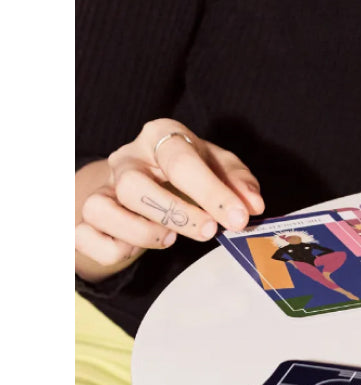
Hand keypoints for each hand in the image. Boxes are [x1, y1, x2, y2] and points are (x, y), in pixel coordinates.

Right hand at [75, 119, 263, 273]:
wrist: (143, 180)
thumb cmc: (185, 172)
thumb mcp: (216, 165)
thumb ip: (237, 182)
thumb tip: (252, 206)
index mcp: (158, 136)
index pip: (181, 161)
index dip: (212, 192)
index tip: (239, 218)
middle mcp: (125, 159)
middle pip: (134, 187)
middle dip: (176, 214)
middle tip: (209, 231)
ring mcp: (100, 187)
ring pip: (101, 210)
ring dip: (142, 233)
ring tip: (170, 238)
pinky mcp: (84, 216)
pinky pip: (86, 237)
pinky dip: (115, 249)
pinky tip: (139, 244)